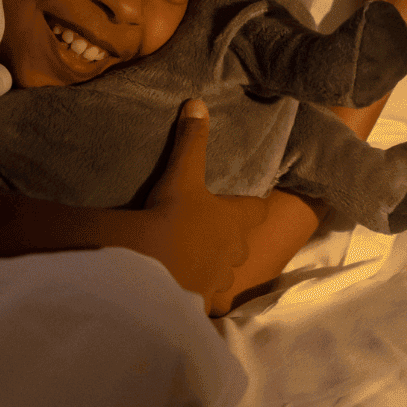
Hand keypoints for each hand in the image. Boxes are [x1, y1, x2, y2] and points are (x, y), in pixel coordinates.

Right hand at [133, 100, 269, 314]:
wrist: (150, 269)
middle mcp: (235, 253)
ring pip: (225, 273)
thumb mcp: (181, 175)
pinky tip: (181, 291)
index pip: (256, 209)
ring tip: (194, 262)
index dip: (251, 205)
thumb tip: (198, 102)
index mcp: (235, 221)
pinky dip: (196, 295)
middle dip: (231, 239)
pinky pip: (205, 300)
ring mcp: (220, 280)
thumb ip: (191, 141)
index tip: (244, 203)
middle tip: (211, 231)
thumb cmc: (171, 218)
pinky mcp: (201, 303)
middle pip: (241, 244)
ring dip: (214, 267)